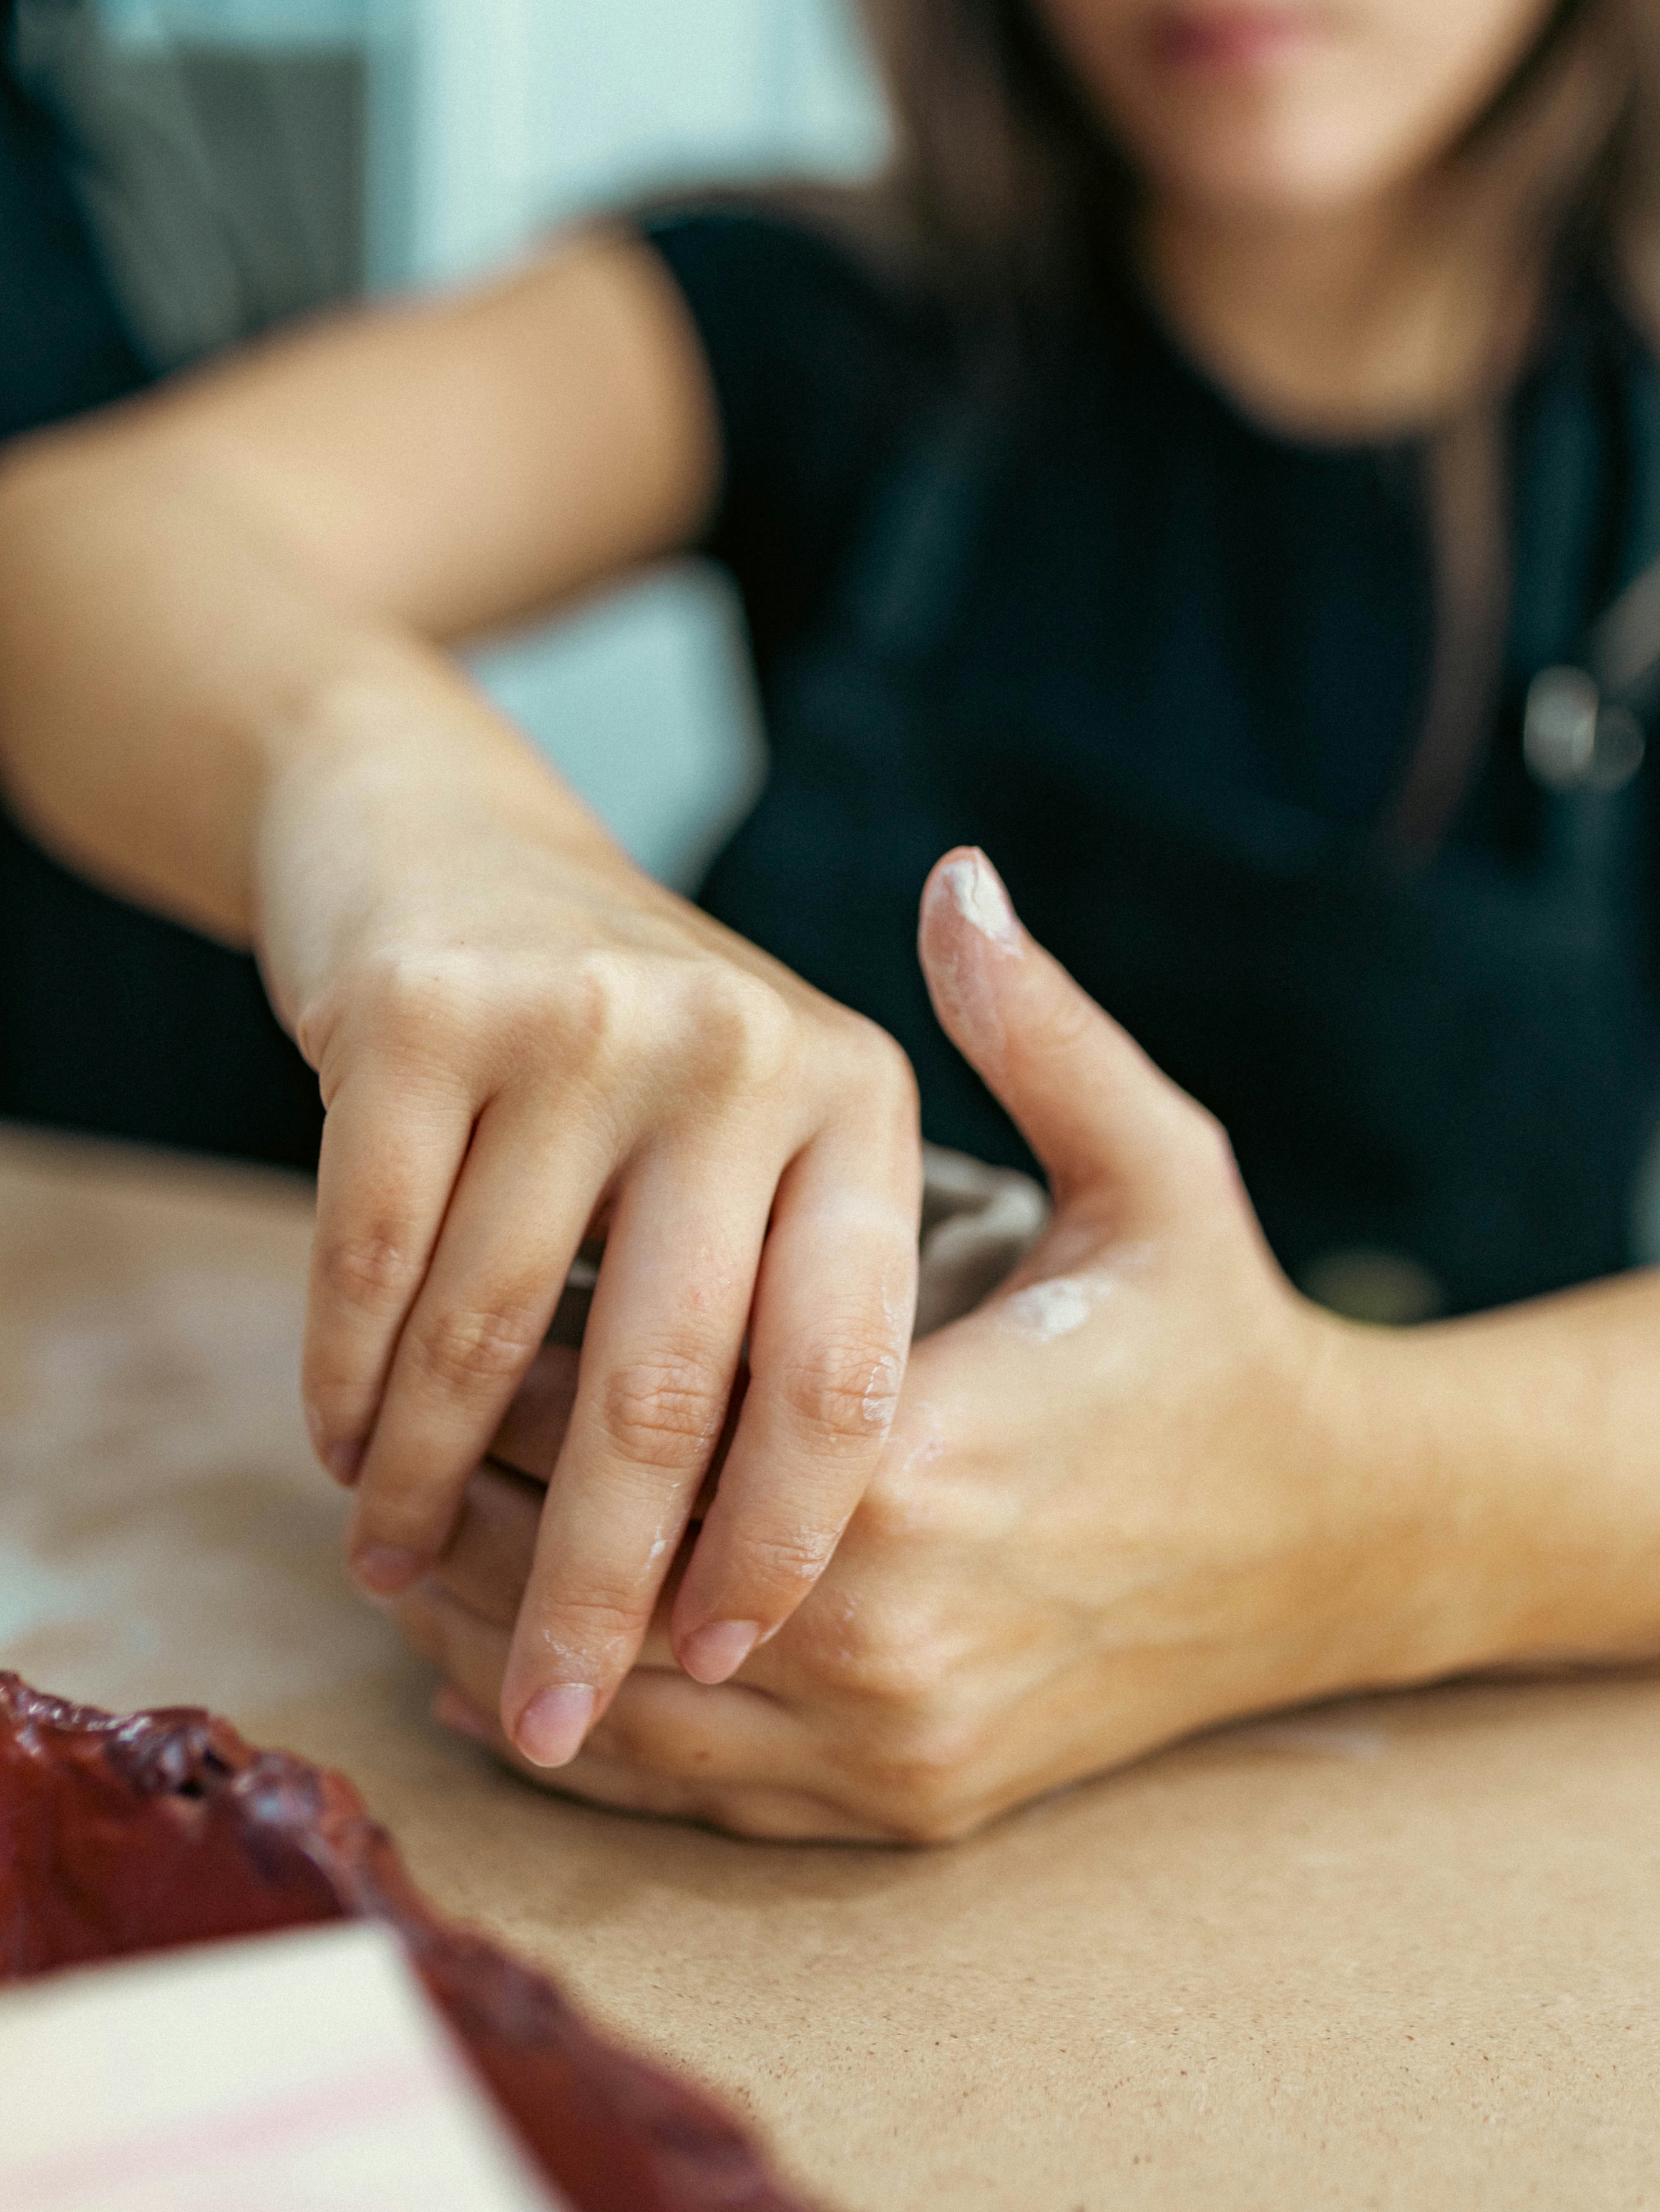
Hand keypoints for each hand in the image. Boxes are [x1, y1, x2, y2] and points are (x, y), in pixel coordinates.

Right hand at [260, 671, 920, 1768]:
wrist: (450, 844)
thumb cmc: (630, 1047)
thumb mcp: (766, 1131)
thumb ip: (781, 1313)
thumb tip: (724, 1600)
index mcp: (857, 1104)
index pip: (839, 1376)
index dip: (774, 1543)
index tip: (715, 1664)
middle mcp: (740, 1053)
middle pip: (666, 1391)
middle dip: (598, 1585)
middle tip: (557, 1714)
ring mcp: (578, 1024)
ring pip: (490, 1338)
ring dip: (432, 1491)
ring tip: (404, 1576)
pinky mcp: (416, 1014)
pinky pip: (366, 1262)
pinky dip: (344, 1382)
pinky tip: (344, 1453)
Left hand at [399, 846, 1403, 1840]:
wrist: (1336, 1542)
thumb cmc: (1223, 1338)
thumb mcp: (1157, 1165)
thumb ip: (1037, 1028)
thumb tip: (958, 876)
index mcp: (915, 1453)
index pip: (631, 1413)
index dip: (515, 1363)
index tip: (460, 1299)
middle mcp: (884, 1627)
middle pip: (592, 1571)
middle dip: (474, 1509)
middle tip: (394, 1434)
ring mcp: (890, 1742)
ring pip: (615, 1710)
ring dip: (492, 1636)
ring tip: (411, 1554)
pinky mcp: (905, 1809)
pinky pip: (689, 1795)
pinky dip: (580, 1742)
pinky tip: (490, 1681)